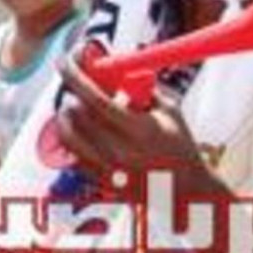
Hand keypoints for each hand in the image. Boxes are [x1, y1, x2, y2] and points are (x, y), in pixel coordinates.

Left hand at [55, 55, 210, 192]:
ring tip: (76, 105)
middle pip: (77, 115)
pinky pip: (71, 153)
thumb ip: (139, 85)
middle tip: (74, 83)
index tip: (64, 60)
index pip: (96, 98)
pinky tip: (80, 127)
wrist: (188, 192)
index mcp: (140, 130)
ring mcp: (110, 170)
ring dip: (66, 114)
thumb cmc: (179, 143)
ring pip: (68, 134)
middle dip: (70, 92)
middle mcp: (122, 152)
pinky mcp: (102, 182)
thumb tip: (110, 61)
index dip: (75, 76)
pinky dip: (70, 135)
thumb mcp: (168, 109)